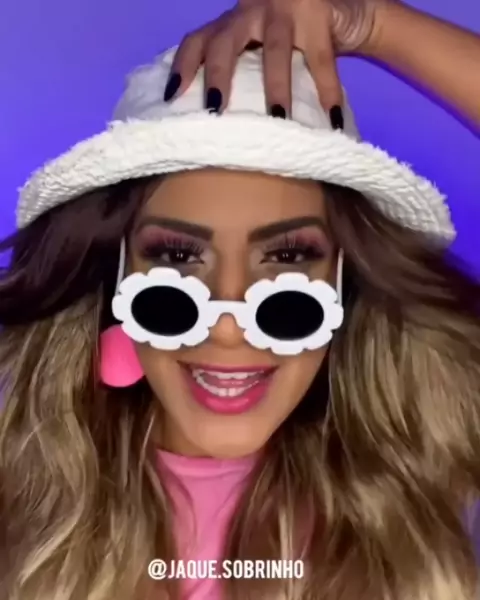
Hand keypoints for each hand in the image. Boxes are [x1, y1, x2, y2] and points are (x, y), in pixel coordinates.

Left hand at [163, 0, 388, 122]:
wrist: (335, 4)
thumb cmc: (286, 36)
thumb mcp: (255, 44)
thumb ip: (238, 66)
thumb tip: (214, 121)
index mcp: (231, 22)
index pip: (196, 40)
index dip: (182, 66)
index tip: (170, 97)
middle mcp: (251, 11)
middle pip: (225, 43)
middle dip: (218, 76)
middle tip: (215, 110)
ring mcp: (285, 9)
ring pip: (274, 51)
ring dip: (276, 88)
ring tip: (278, 119)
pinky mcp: (319, 14)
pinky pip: (322, 59)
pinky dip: (328, 90)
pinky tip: (332, 118)